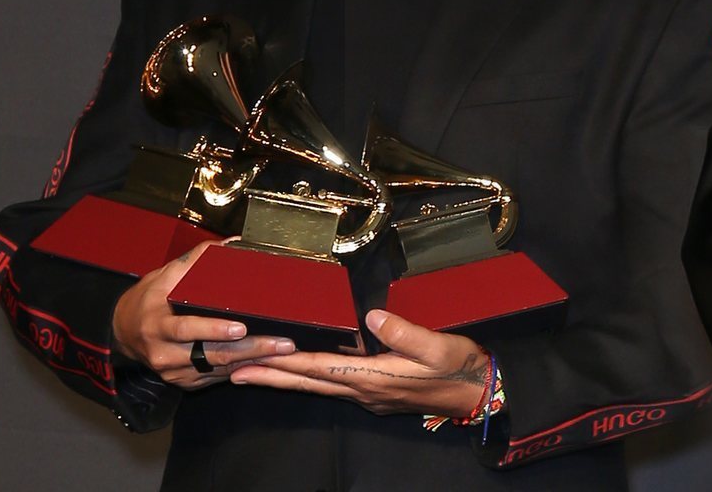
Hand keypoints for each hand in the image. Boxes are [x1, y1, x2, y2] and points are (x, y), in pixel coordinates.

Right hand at [110, 240, 294, 389]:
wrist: (123, 332)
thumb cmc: (147, 301)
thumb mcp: (164, 277)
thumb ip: (195, 261)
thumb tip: (229, 245)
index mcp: (157, 325)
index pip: (187, 329)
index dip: (214, 330)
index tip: (240, 327)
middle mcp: (164, 353)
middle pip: (212, 354)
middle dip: (251, 349)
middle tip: (281, 344)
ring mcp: (174, 371)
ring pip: (219, 369)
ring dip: (253, 361)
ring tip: (282, 352)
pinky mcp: (184, 381)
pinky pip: (216, 377)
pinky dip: (242, 369)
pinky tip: (265, 362)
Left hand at [229, 309, 489, 417]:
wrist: (479, 392)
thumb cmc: (460, 367)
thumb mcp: (438, 346)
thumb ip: (404, 332)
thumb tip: (370, 316)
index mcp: (374, 377)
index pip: (319, 369)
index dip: (284, 364)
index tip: (253, 360)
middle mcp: (364, 389)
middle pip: (307, 383)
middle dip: (269, 376)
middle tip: (233, 371)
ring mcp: (368, 394)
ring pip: (315, 386)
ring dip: (283, 379)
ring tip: (253, 372)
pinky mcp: (375, 392)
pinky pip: (330, 386)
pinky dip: (307, 379)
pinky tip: (299, 372)